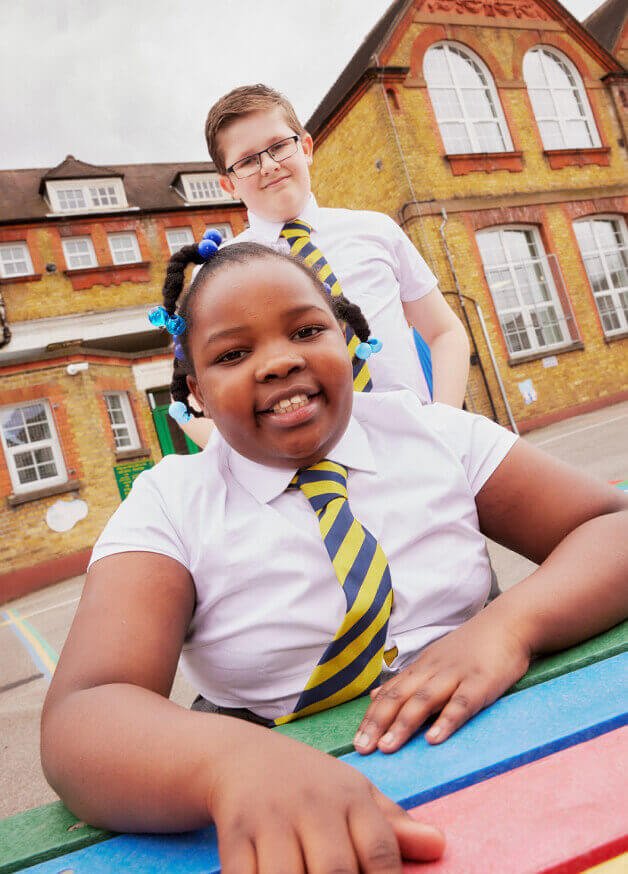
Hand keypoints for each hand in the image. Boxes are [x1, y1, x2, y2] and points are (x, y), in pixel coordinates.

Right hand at [207, 723, 443, 872]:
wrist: (241, 754)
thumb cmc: (309, 782)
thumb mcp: (353, 791)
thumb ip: (394, 823)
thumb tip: (440, 845)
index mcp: (348, 797)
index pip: (380, 850)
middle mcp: (311, 805)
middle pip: (335, 870)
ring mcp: (270, 818)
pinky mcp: (234, 832)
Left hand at [354, 613, 530, 753]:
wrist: (509, 623)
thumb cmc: (472, 647)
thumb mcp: (434, 660)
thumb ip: (407, 680)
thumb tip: (374, 696)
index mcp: (421, 668)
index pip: (389, 694)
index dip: (371, 717)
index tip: (356, 742)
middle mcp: (433, 671)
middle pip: (399, 697)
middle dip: (378, 723)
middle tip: (362, 749)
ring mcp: (456, 675)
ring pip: (424, 700)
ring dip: (403, 724)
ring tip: (387, 747)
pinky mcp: (481, 682)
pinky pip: (461, 703)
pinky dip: (446, 720)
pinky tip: (434, 738)